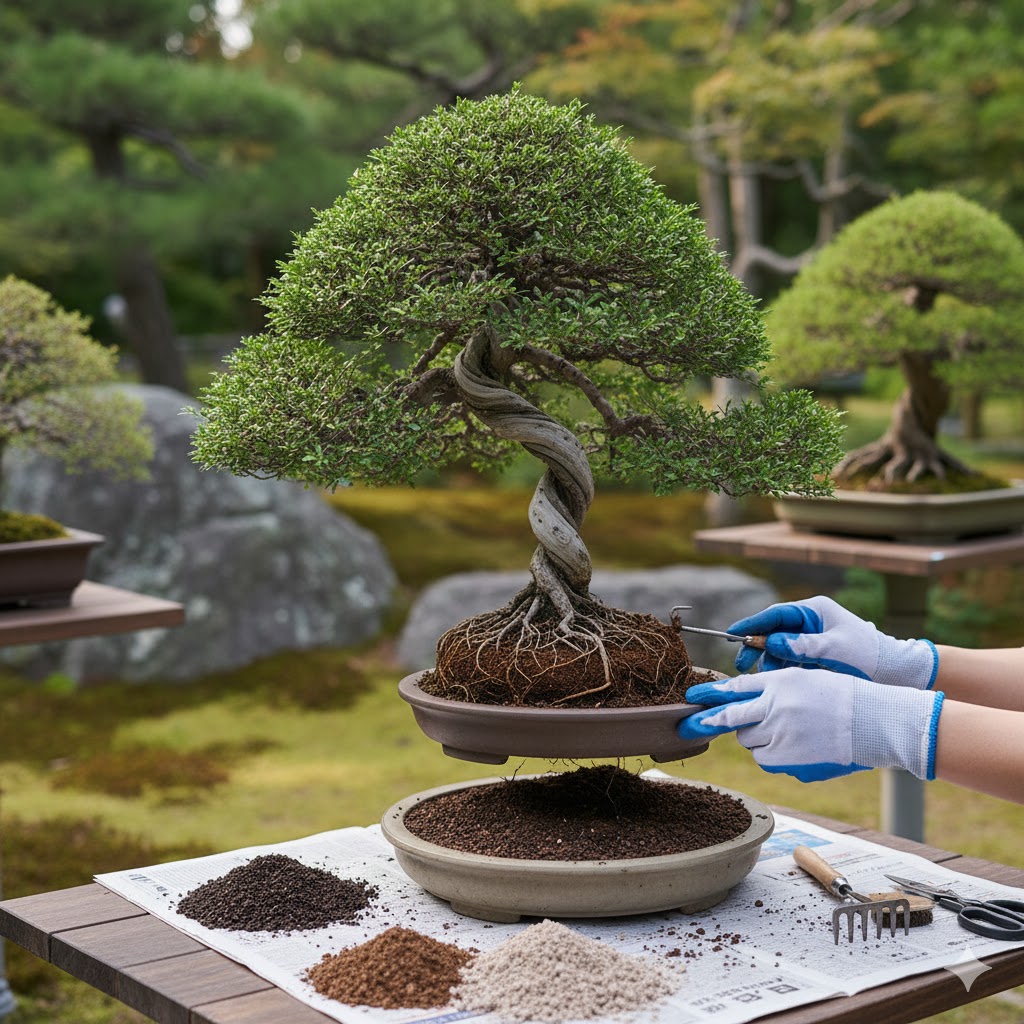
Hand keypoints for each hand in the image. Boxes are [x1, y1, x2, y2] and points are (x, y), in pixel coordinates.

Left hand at [678, 669, 944, 782]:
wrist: (873, 721)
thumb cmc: (841, 695)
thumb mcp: (802, 679)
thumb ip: (770, 689)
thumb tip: (740, 701)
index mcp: (778, 683)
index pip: (734, 688)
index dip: (709, 693)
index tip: (690, 696)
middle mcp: (775, 708)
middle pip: (730, 717)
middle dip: (704, 722)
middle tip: (685, 726)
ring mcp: (781, 735)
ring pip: (749, 740)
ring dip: (755, 736)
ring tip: (784, 728)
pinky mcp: (789, 759)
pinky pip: (766, 759)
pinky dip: (771, 753)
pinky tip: (793, 745)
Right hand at [728, 595, 937, 687]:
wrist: (896, 674)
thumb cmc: (870, 656)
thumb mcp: (836, 649)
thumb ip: (803, 645)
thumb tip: (772, 642)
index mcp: (815, 611)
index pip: (776, 614)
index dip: (752, 623)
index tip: (732, 633)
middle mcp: (810, 623)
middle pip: (772, 631)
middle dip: (756, 646)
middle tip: (742, 664)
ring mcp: (811, 640)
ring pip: (778, 649)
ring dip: (769, 662)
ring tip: (765, 678)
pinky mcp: (814, 658)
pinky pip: (789, 662)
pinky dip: (781, 671)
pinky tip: (778, 683)